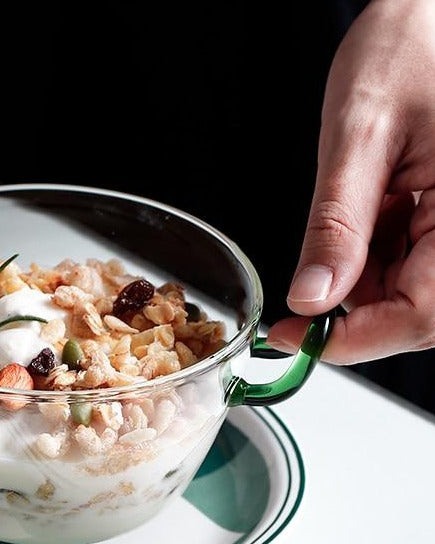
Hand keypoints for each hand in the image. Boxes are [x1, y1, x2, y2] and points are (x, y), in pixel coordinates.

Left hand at [267, 0, 434, 363]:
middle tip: (302, 292)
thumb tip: (309, 299)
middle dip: (355, 312)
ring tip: (348, 222)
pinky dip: (372, 258)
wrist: (424, 10)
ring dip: (360, 283)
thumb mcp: (360, 137)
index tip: (293, 336)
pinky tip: (364, 217)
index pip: (421, 314)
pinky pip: (412, 264)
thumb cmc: (410, 44)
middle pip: (418, 312)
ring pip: (411, 293)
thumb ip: (336, 226)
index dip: (356, 338)